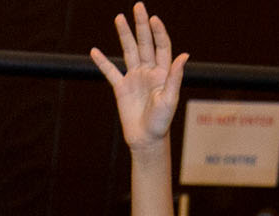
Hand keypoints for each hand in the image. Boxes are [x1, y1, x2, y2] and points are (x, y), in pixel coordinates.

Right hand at [91, 5, 187, 149]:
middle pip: (145, 42)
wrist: (146, 139)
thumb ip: (175, 76)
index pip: (161, 46)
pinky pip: (110, 72)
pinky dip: (102, 62)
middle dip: (141, 24)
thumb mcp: (170, 99)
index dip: (158, 32)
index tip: (153, 19)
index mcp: (162, 72)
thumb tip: (184, 55)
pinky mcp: (121, 88)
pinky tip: (94, 51)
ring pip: (128, 51)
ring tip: (118, 18)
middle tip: (138, 6)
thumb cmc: (161, 122)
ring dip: (124, 35)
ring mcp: (134, 78)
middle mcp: (148, 71)